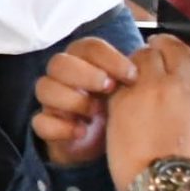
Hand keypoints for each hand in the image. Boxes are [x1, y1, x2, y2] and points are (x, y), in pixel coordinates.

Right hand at [28, 37, 139, 167]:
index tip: (132, 75)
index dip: (108, 58)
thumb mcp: (130, 89)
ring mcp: (52, 101)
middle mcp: (63, 77)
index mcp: (85, 62)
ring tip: (96, 113)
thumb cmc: (119, 109)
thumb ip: (133, 73)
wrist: (109, 143)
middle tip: (109, 88)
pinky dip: (60, 127)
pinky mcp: (47, 125)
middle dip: (85, 74)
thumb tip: (149, 60)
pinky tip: (81, 132)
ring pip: (44, 88)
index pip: (88, 47)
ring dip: (72, 99)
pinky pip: (39, 122)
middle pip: (59, 62)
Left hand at [104, 36, 189, 190]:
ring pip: (141, 55)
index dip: (185, 59)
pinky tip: (118, 85)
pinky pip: (118, 76)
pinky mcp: (121, 101)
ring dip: (140, 60)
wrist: (171, 190)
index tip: (178, 64)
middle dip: (161, 49)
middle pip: (167, 47)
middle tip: (154, 53)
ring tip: (135, 70)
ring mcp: (148, 90)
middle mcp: (179, 83)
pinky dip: (119, 77)